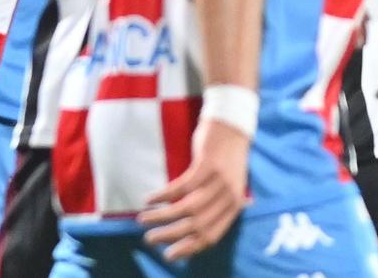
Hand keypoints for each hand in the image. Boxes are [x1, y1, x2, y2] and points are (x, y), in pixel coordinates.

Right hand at [142, 119, 249, 260]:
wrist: (233, 124)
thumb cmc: (225, 158)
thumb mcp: (226, 186)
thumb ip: (213, 207)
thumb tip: (188, 231)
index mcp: (234, 206)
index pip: (211, 236)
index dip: (189, 248)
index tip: (168, 255)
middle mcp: (229, 196)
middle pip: (197, 226)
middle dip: (170, 236)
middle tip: (149, 239)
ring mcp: (220, 180)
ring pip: (186, 208)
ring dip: (161, 217)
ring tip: (143, 220)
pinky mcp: (208, 164)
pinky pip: (181, 187)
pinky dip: (162, 196)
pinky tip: (149, 199)